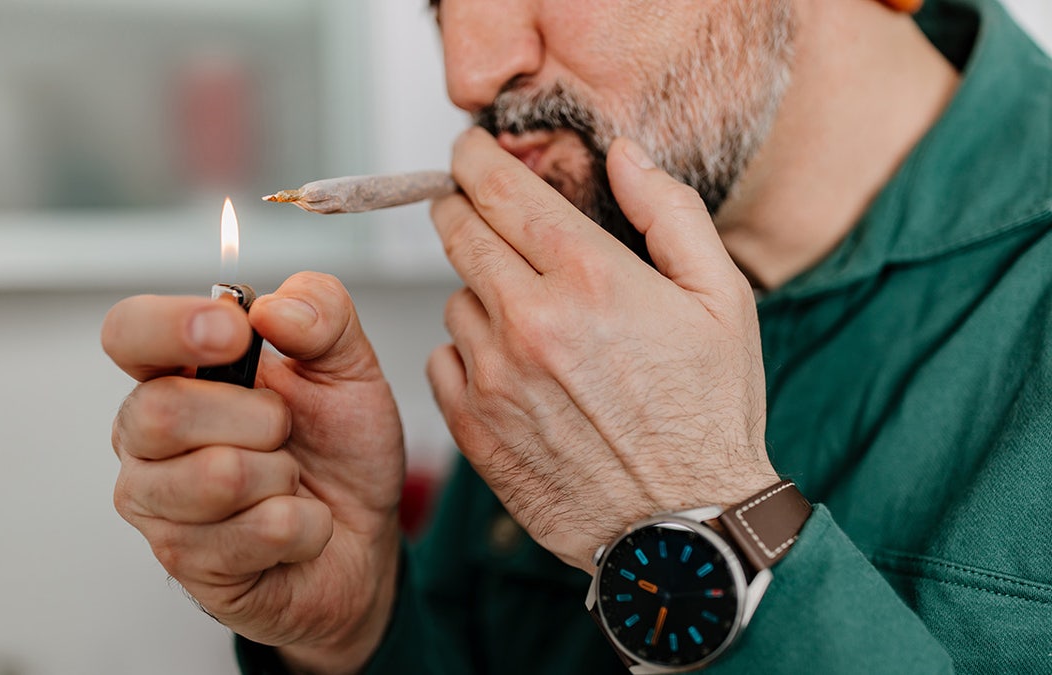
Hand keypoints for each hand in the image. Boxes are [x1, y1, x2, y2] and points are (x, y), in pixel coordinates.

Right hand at [102, 272, 404, 673]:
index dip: (170, 327)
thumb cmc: (337, 447)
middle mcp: (146, 436)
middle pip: (164, 412)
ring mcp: (157, 504)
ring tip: (287, 482)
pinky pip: (263, 530)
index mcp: (174, 373)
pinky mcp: (186, 562)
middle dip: (259, 419)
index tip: (234, 332)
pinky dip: (306, 525)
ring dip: (284, 476)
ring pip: (219, 477)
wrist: (364, 533)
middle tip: (285, 432)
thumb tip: (272, 308)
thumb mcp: (349, 366)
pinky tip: (295, 528)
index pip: (127, 332)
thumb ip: (322, 315)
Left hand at [427, 128, 778, 570]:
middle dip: (459, 207)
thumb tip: (622, 155)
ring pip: (454, 299)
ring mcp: (494, 377)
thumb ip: (669, 211)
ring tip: (528, 317)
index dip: (477, 160)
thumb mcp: (722, 298)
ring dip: (478, 291)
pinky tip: (512, 368)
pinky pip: (443, 360)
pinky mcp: (474, 427)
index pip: (503, 190)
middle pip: (459, 233)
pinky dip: (467, 352)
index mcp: (590, 278)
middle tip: (473, 207)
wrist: (684, 529)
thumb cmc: (708, 416)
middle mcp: (530, 321)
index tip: (468, 150)